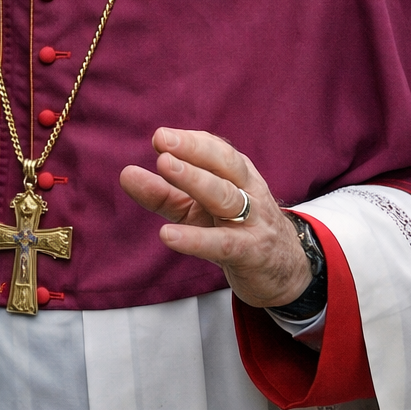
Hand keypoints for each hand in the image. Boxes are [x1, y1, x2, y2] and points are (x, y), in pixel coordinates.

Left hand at [120, 128, 310, 308]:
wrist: (284, 273)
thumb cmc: (236, 231)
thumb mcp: (199, 210)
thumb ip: (165, 193)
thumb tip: (126, 174)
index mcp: (238, 176)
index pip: (217, 151)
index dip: (190, 142)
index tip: (160, 136)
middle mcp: (248, 192)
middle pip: (224, 165)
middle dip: (193, 150)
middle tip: (161, 139)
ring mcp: (252, 222)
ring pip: (225, 196)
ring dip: (195, 179)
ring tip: (164, 166)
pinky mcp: (250, 253)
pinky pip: (223, 243)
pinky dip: (196, 239)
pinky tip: (168, 235)